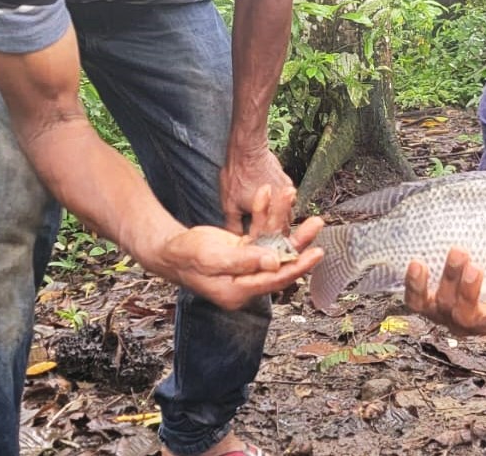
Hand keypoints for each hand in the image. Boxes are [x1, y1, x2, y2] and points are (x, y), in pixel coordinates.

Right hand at [150, 185, 323, 308]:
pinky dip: (262, 213)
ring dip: (280, 218)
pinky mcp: (243, 251)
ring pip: (271, 242)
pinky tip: (266, 194)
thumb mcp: (213, 257)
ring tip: (289, 194)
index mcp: (240, 290)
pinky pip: (258, 231)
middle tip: (316, 223)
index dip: (298, 266)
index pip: (276, 279)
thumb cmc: (185, 256)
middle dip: (299, 240)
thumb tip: (276, 262)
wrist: (168, 249)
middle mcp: (247, 279)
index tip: (317, 253)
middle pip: (280, 260)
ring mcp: (246, 264)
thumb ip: (244, 261)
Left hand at [220, 144, 294, 233]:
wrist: (247, 150)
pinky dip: (280, 201)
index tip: (267, 245)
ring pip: (287, 209)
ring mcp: (287, 189)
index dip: (273, 242)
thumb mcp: (230, 204)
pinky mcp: (286, 179)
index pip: (279, 234)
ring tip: (268, 218)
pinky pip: (286, 196)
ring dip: (280, 215)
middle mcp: (285, 202)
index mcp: (272, 212)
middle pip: (286, 223)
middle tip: (267, 233)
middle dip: (277, 229)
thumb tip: (235, 238)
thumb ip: (234, 224)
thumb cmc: (239, 175)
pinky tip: (269, 200)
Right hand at [403, 248, 485, 336]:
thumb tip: (464, 204)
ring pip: (467, 314)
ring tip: (476, 267)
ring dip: (469, 291)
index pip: (417, 301)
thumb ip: (468, 241)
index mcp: (439, 303)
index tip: (416, 262)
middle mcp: (454, 317)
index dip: (414, 286)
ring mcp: (479, 324)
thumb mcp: (474, 259)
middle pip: (444, 303)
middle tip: (458, 251)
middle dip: (449, 277)